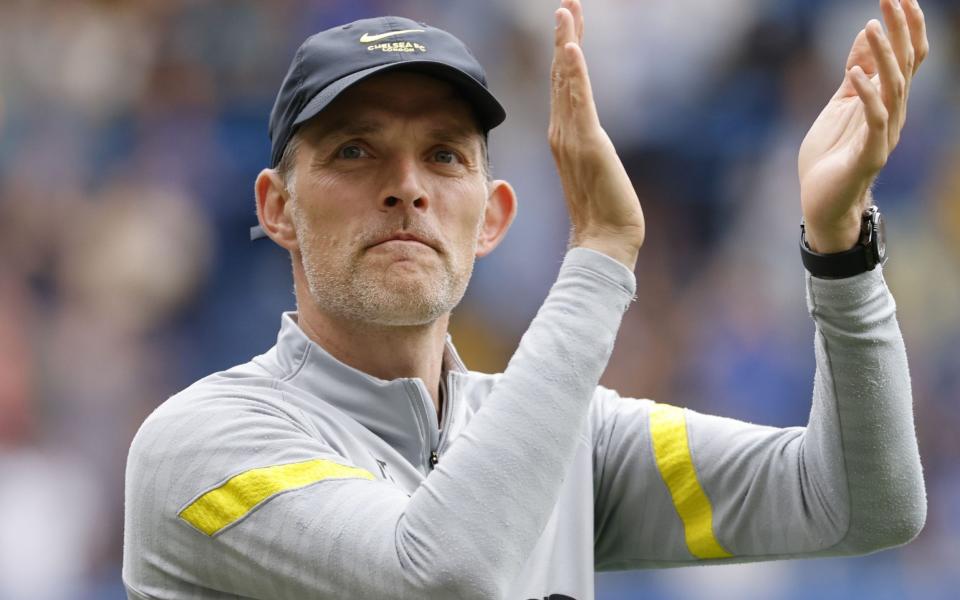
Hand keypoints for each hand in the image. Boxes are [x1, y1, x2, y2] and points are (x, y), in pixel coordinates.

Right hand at [549, 0, 644, 268]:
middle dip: (565, 36)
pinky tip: (571, 48)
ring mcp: (571, 138)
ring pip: (567, 82)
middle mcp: (562, 133)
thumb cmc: (603, 214)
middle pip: (562, 75)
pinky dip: (573, 74)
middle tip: (566, 3)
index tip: (569, 22)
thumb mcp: (597, 173)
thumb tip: (590, 149)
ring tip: (565, 11)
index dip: (566, 52)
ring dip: (566, 43)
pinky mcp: (587, 144)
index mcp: (565, 137)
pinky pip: (578, 102)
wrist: (604, 241)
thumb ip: (590, 154)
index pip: (565, 86)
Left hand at [798, 0, 927, 252]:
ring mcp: (883, 134)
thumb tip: (866, 33)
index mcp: (885, 101)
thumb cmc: (830, 157)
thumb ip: (854, 74)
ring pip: (894, 87)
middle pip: (905, 65)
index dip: (906, 27)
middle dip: (901, 30)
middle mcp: (892, 114)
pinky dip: (866, 95)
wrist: (822, 205)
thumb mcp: (839, 106)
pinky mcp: (869, 154)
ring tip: (872, 26)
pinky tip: (854, 75)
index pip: (906, 58)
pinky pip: (873, 120)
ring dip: (883, 56)